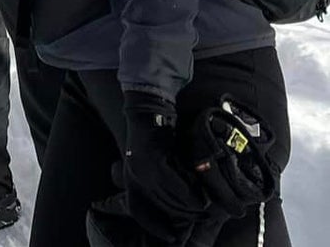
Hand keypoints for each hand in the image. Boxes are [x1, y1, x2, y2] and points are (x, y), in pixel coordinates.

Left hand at [122, 93, 205, 244]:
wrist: (148, 107)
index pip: (138, 209)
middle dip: (185, 216)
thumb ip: (159, 178)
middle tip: (204, 216)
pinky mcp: (155, 163)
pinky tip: (204, 196)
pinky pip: (179, 189)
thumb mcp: (151, 159)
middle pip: (165, 209)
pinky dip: (194, 194)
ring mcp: (144, 171)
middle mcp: (135, 177)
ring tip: (208, 205)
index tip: (173, 238)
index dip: (154, 226)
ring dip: (193, 206)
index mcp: (131, 177)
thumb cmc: (155, 135)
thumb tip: (178, 204)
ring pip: (175, 201)